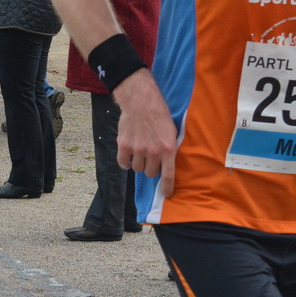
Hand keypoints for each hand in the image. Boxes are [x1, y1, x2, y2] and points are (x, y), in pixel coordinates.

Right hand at [114, 70, 177, 196]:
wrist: (141, 102)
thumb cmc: (159, 115)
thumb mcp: (171, 133)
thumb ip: (168, 149)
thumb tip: (166, 166)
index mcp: (168, 149)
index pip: (168, 175)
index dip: (167, 187)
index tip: (167, 194)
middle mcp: (153, 152)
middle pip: (150, 173)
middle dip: (151, 168)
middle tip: (150, 158)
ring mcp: (137, 149)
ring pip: (137, 168)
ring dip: (138, 163)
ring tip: (139, 152)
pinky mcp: (124, 145)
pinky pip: (123, 163)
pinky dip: (125, 162)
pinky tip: (128, 155)